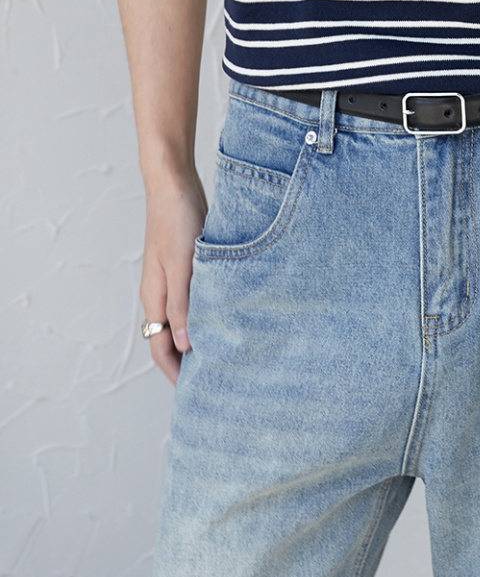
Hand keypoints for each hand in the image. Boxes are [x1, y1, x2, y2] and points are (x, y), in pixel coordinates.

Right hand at [140, 170, 207, 384]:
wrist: (174, 182)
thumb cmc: (175, 219)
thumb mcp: (182, 265)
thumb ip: (182, 304)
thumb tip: (184, 345)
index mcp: (155, 297)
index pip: (161, 348)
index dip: (177, 374)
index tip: (198, 394)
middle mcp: (161, 293)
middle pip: (171, 339)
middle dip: (188, 362)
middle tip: (217, 380)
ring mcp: (174, 280)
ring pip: (184, 320)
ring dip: (200, 338)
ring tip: (227, 354)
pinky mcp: (189, 266)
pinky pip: (195, 301)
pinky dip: (207, 314)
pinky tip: (228, 315)